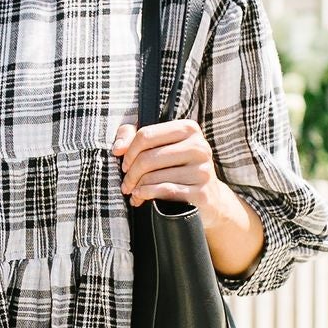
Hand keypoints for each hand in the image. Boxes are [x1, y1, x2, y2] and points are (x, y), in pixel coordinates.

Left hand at [113, 120, 265, 277]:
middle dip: (130, 174)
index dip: (128, 151)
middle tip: (126, 184)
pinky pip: (164, 190)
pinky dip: (147, 194)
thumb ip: (133, 136)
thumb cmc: (178, 168)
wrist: (209, 198)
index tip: (124, 165)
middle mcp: (199, 147)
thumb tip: (118, 148)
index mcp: (188, 129)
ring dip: (137, 187)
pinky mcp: (201, 192)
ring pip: (154, 176)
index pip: (146, 135)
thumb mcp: (160, 146)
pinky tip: (141, 198)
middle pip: (148, 157)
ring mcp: (202, 170)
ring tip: (134, 193)